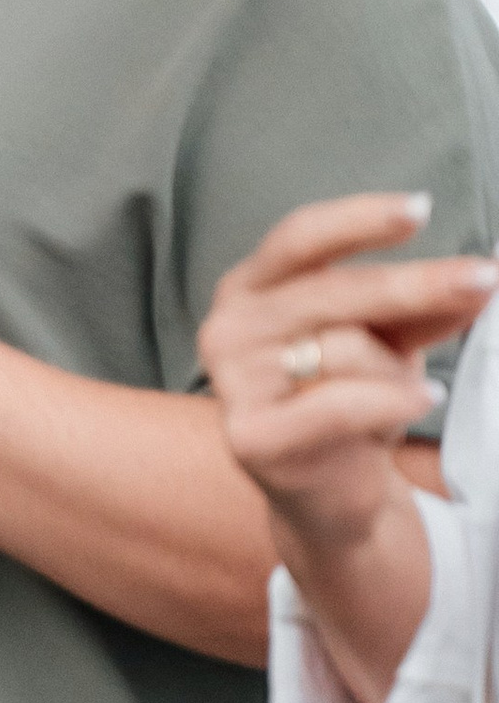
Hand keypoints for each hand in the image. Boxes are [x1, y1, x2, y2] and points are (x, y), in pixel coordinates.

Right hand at [199, 192, 495, 542]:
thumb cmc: (349, 399)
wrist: (326, 493)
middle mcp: (229, 327)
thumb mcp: (389, 340)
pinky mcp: (251, 437)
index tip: (419, 209)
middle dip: (416, 285)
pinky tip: (423, 399)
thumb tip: (479, 278)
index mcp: (251, 287)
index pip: (301, 237)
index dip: (359, 219)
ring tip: (405, 393)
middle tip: (483, 278)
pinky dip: (394, 401)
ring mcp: (233, 383)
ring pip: (343, 349)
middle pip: (333, 290)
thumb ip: (422, 308)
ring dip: (397, 371)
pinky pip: (342, 404)